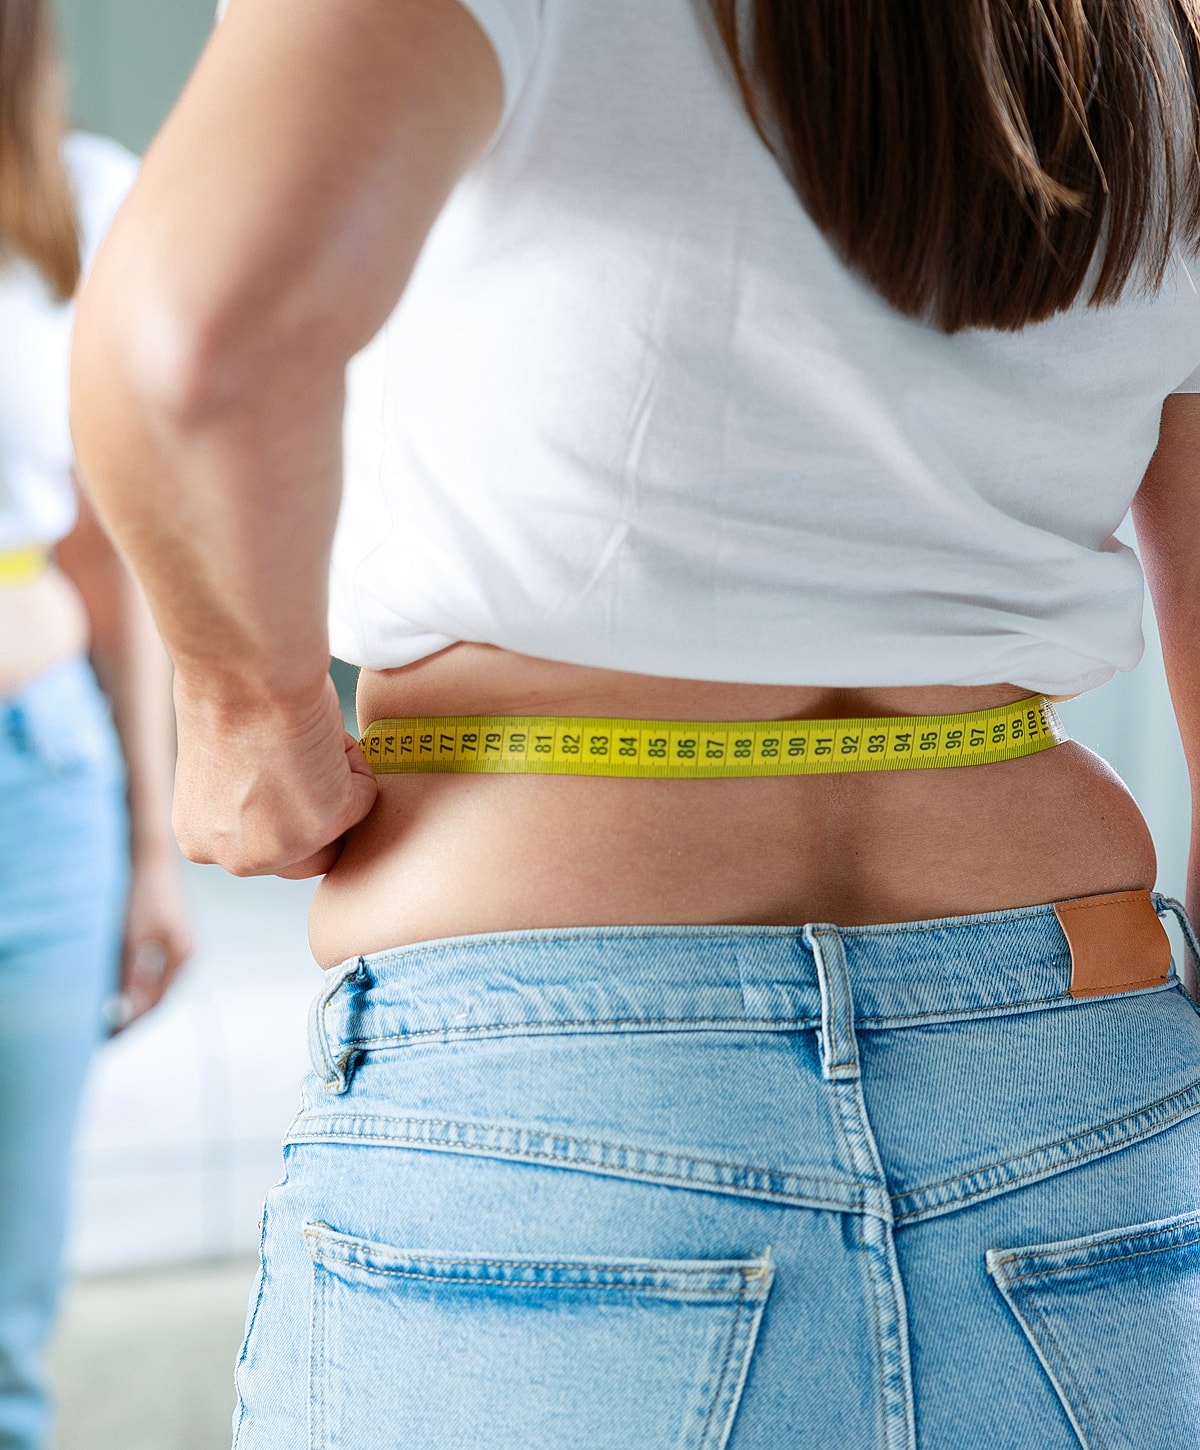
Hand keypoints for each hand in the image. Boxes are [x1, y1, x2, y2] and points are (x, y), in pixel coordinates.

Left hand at [110, 849, 193, 1031]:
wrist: (151, 857)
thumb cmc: (143, 894)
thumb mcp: (133, 939)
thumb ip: (131, 977)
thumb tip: (127, 1012)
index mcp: (183, 956)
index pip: (157, 1003)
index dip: (133, 1022)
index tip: (110, 1037)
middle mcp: (186, 954)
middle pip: (158, 996)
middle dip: (133, 1015)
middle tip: (107, 1031)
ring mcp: (179, 946)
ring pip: (154, 984)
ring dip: (134, 1000)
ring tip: (109, 1013)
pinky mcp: (169, 938)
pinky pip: (153, 971)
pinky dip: (136, 983)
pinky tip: (119, 986)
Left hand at [171, 672, 378, 877]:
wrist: (243, 672)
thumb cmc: (225, 693)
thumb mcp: (217, 767)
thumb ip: (243, 797)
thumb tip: (279, 793)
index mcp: (200, 840)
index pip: (263, 850)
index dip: (287, 812)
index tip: (295, 779)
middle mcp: (238, 857)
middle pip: (307, 856)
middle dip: (319, 810)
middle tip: (318, 763)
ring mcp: (284, 847)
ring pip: (339, 826)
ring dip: (337, 782)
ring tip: (310, 739)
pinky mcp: (325, 825)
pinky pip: (364, 797)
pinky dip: (355, 761)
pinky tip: (324, 733)